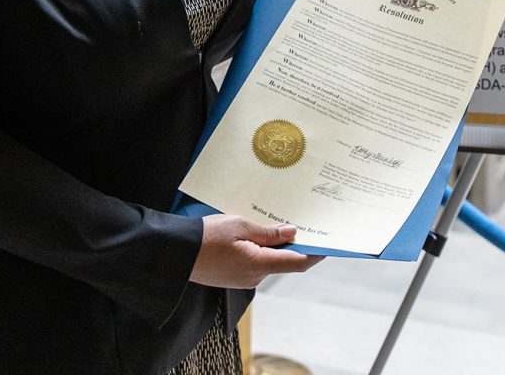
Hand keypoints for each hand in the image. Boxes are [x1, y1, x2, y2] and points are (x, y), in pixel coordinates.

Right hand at [189, 214, 322, 288]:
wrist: (176, 253)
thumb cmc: (206, 237)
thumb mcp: (240, 226)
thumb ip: (269, 233)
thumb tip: (292, 233)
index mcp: (259, 264)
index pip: (297, 262)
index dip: (315, 254)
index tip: (328, 244)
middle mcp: (254, 277)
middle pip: (284, 262)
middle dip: (293, 245)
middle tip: (301, 224)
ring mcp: (243, 279)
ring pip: (269, 262)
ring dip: (275, 247)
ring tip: (275, 224)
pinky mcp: (233, 277)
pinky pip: (254, 264)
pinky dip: (261, 251)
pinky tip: (255, 236)